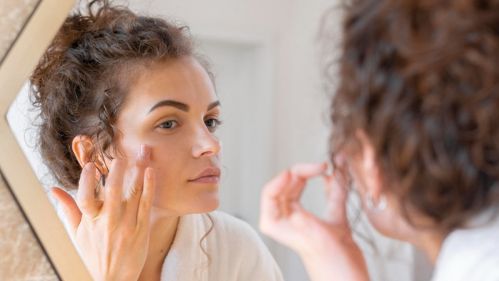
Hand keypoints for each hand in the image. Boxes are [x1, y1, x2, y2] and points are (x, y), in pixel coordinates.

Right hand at [51, 145, 154, 280]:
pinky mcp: (142, 228)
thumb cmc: (94, 254)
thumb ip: (67, 209)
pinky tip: (151, 172)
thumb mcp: (77, 234)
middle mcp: (108, 222)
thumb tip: (52, 189)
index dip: (86, 181)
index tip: (90, 166)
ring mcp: (127, 225)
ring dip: (139, 171)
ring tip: (143, 152)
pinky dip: (149, 187)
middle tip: (121, 156)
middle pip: (112, 193)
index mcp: (90, 222)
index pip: (85, 198)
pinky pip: (146, 204)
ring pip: (133, 194)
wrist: (114, 279)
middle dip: (117, 172)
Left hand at [259, 162, 368, 280]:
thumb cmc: (332, 266)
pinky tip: (336, 178)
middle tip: (322, 167)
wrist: (351, 280)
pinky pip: (324, 195)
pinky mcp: (323, 219)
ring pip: (304, 188)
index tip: (297, 171)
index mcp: (275, 224)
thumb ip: (305, 222)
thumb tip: (296, 206)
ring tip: (328, 168)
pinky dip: (331, 185)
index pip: (270, 192)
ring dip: (314, 175)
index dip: (282, 178)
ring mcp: (304, 218)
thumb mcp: (317, 240)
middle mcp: (287, 220)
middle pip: (287, 185)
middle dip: (303, 172)